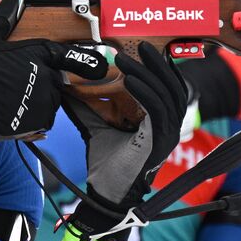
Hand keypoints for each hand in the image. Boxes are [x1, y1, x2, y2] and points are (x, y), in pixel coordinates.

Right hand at [0, 0, 103, 155]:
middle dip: (42, 79)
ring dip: (39, 97)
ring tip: (12, 97)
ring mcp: (48, 99)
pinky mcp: (44, 119)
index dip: (84, 59)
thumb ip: (4, 18)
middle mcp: (48, 76)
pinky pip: (45, 115)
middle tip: (16, 82)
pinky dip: (35, 114)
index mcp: (39, 54)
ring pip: (51, 97)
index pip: (67, 55)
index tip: (100, 63)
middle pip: (55, 77)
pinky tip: (15, 110)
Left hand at [62, 45, 188, 240]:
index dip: (161, 68)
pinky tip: (129, 80)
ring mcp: (168, 135)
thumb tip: (68, 86)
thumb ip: (89, 107)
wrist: (105, 194)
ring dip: (146, 74)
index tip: (144, 50)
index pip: (169, 89)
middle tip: (140, 45)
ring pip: (165, 95)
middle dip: (156, 64)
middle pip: (172, 87)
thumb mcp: (97, 128)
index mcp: (161, 124)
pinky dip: (144, 93)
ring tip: (125, 60)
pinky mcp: (159, 142)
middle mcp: (170, 128)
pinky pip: (157, 111)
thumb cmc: (106, 165)